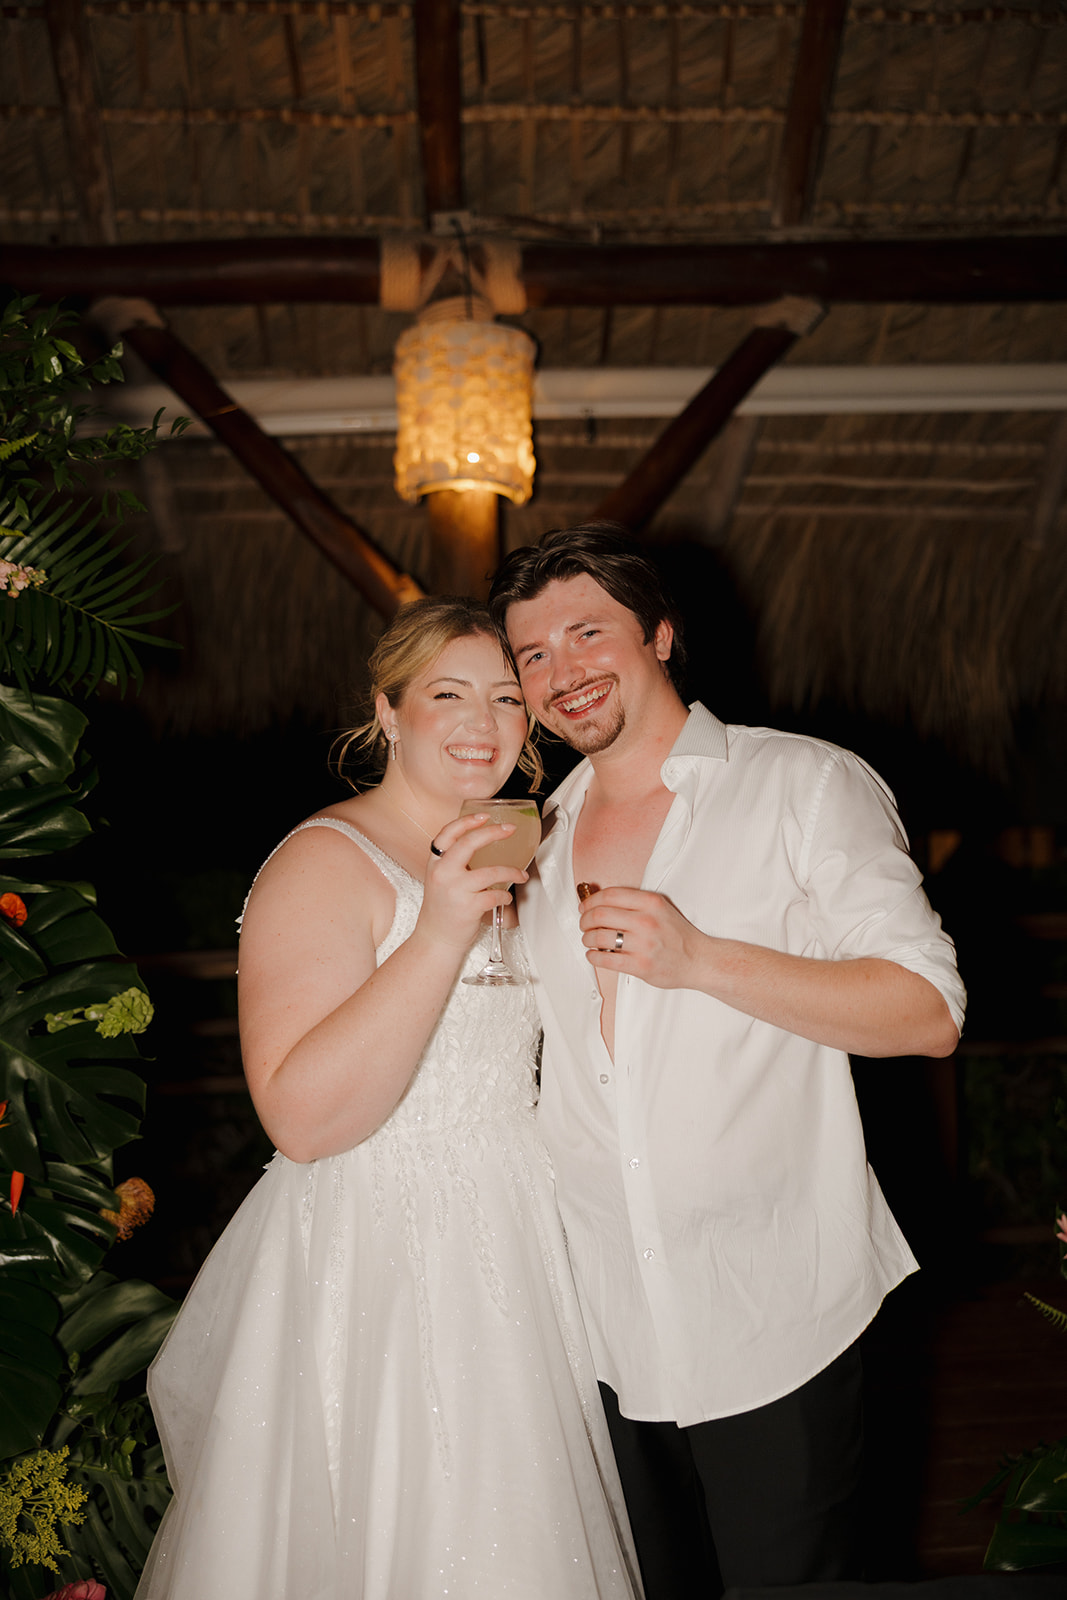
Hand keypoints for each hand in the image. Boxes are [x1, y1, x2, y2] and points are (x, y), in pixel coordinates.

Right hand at [416, 813, 526, 953]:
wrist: (435, 938)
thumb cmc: (442, 908)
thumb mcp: (440, 879)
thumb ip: (454, 862)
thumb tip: (483, 843)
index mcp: (435, 863)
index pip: (447, 834)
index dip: (467, 821)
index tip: (485, 815)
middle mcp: (442, 874)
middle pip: (468, 843)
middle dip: (493, 833)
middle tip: (510, 829)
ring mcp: (455, 890)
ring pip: (490, 872)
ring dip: (512, 871)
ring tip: (521, 874)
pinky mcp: (468, 908)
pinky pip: (495, 895)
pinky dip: (505, 895)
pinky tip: (505, 897)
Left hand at [579, 885, 704, 989]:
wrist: (698, 960)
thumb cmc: (677, 935)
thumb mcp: (660, 908)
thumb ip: (634, 903)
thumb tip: (598, 902)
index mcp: (651, 902)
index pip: (610, 895)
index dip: (590, 901)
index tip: (584, 907)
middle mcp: (647, 921)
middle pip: (600, 914)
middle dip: (585, 920)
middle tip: (584, 924)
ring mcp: (644, 944)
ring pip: (600, 936)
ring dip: (587, 938)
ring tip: (589, 940)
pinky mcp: (641, 965)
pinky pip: (606, 959)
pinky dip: (593, 956)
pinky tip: (594, 954)